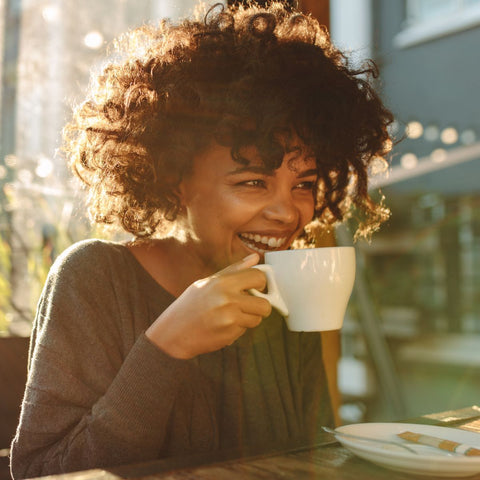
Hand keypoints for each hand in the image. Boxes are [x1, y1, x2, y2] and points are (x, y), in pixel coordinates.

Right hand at [146, 254, 271, 358]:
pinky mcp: (229, 335)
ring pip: (257, 319)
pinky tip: (222, 325)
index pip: (258, 277)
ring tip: (231, 315)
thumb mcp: (208, 282)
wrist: (173, 332)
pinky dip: (238, 328)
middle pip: (265, 304)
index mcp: (223, 283)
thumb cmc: (191, 304)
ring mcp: (229, 319)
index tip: (256, 288)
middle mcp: (228, 300)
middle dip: (261, 306)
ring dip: (249, 318)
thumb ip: (235, 270)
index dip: (261, 283)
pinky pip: (245, 330)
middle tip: (249, 305)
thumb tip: (255, 257)